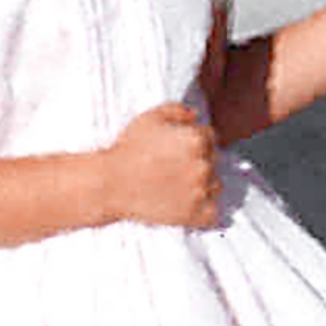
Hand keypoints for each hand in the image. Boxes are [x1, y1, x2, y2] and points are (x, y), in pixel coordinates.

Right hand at [99, 102, 220, 231]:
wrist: (111, 185)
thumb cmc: (128, 149)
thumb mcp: (149, 118)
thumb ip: (177, 110)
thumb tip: (195, 115)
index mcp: (196, 139)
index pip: (209, 137)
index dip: (193, 142)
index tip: (176, 151)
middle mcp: (203, 165)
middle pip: (213, 161)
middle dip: (197, 162)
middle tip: (173, 169)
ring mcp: (201, 192)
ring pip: (215, 186)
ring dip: (202, 186)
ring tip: (177, 187)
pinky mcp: (196, 215)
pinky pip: (213, 213)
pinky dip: (202, 212)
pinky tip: (184, 205)